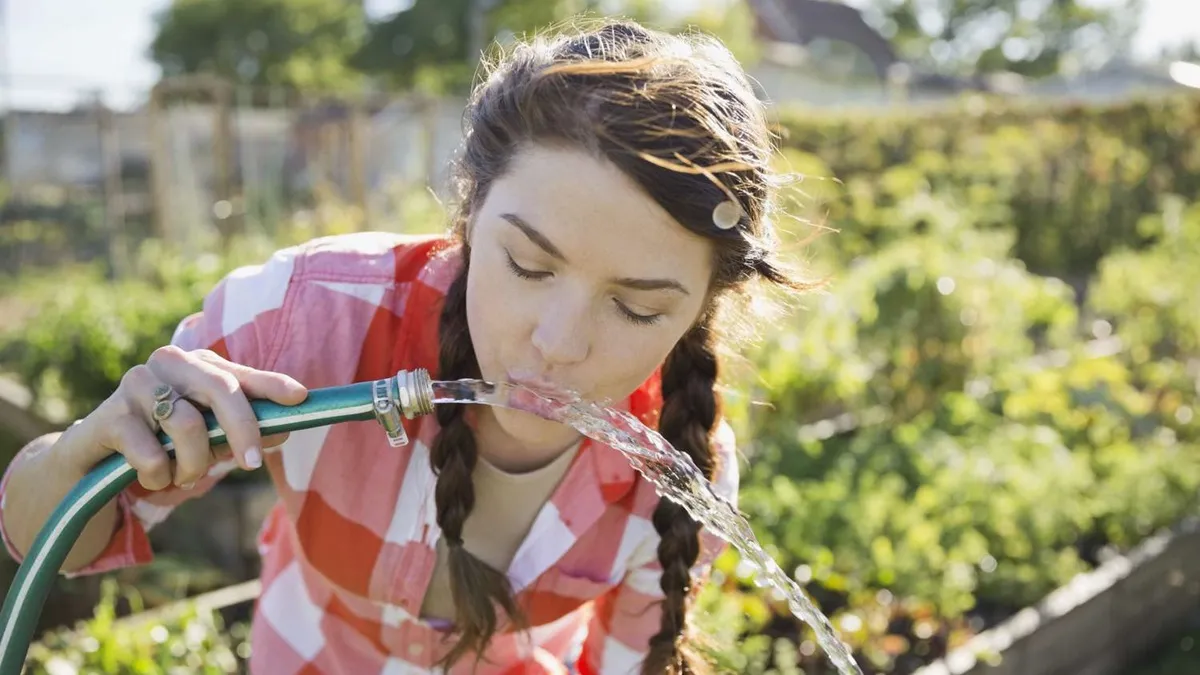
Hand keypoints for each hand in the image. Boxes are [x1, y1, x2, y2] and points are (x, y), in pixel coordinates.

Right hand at [62, 346, 307, 489]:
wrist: (92, 460)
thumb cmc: (163, 443)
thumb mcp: (209, 437)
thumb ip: (243, 431)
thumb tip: (284, 430)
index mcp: (199, 364)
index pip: (242, 373)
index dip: (272, 384)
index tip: (299, 398)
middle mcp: (169, 363)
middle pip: (220, 389)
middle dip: (243, 429)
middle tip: (253, 465)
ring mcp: (136, 384)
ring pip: (187, 426)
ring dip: (193, 465)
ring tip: (184, 477)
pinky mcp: (109, 416)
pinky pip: (151, 454)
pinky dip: (159, 476)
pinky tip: (152, 477)